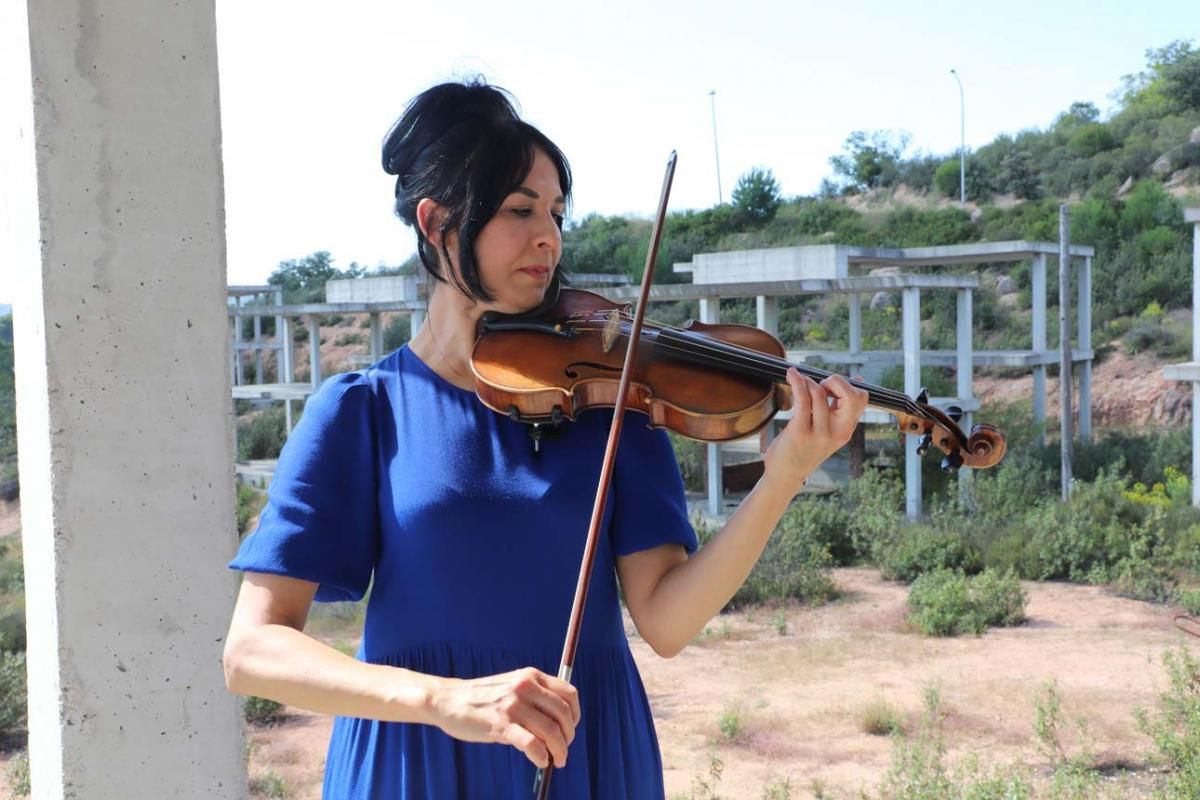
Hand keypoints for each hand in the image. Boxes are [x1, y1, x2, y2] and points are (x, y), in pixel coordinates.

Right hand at [429, 667, 580, 768]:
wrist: (448, 700)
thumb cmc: (482, 697)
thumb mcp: (512, 685)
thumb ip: (534, 697)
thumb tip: (558, 723)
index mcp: (531, 676)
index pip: (569, 694)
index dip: (575, 715)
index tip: (570, 729)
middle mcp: (525, 687)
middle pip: (563, 714)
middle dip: (568, 736)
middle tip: (563, 749)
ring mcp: (513, 705)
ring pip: (551, 731)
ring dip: (559, 750)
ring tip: (557, 760)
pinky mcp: (500, 724)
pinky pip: (532, 744)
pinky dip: (541, 756)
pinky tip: (540, 761)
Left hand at [762, 369, 868, 494]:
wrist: (785, 475)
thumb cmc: (803, 449)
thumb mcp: (828, 431)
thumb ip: (839, 410)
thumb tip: (857, 379)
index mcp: (846, 430)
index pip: (861, 398)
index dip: (847, 385)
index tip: (830, 388)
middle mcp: (837, 432)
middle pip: (852, 395)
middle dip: (836, 381)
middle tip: (820, 386)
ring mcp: (820, 433)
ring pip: (820, 393)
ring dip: (808, 380)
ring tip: (799, 380)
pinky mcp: (800, 432)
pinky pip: (802, 400)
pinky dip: (797, 382)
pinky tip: (792, 375)